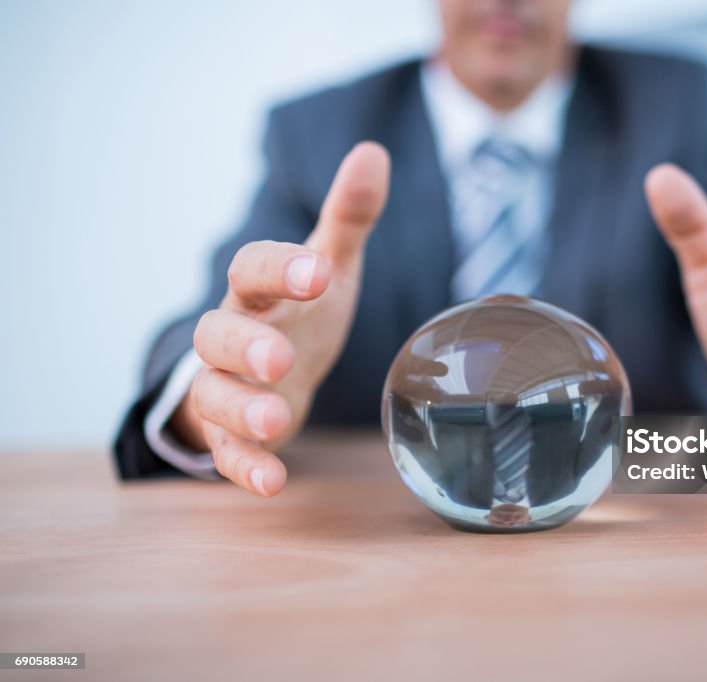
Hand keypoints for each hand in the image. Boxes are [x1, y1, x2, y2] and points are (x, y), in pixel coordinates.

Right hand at [171, 142, 390, 495]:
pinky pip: (227, 453)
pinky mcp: (231, 435)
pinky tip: (273, 482)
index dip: (279, 268)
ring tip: (278, 421)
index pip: (251, 269)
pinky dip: (245, 466)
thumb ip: (347, 219)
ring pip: (214, 396)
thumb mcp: (327, 268)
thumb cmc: (300, 314)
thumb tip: (373, 151)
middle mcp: (231, 337)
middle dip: (245, 346)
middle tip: (280, 358)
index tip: (318, 271)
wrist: (271, 374)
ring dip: (241, 410)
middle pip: (216, 335)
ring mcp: (227, 388)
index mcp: (258, 292)